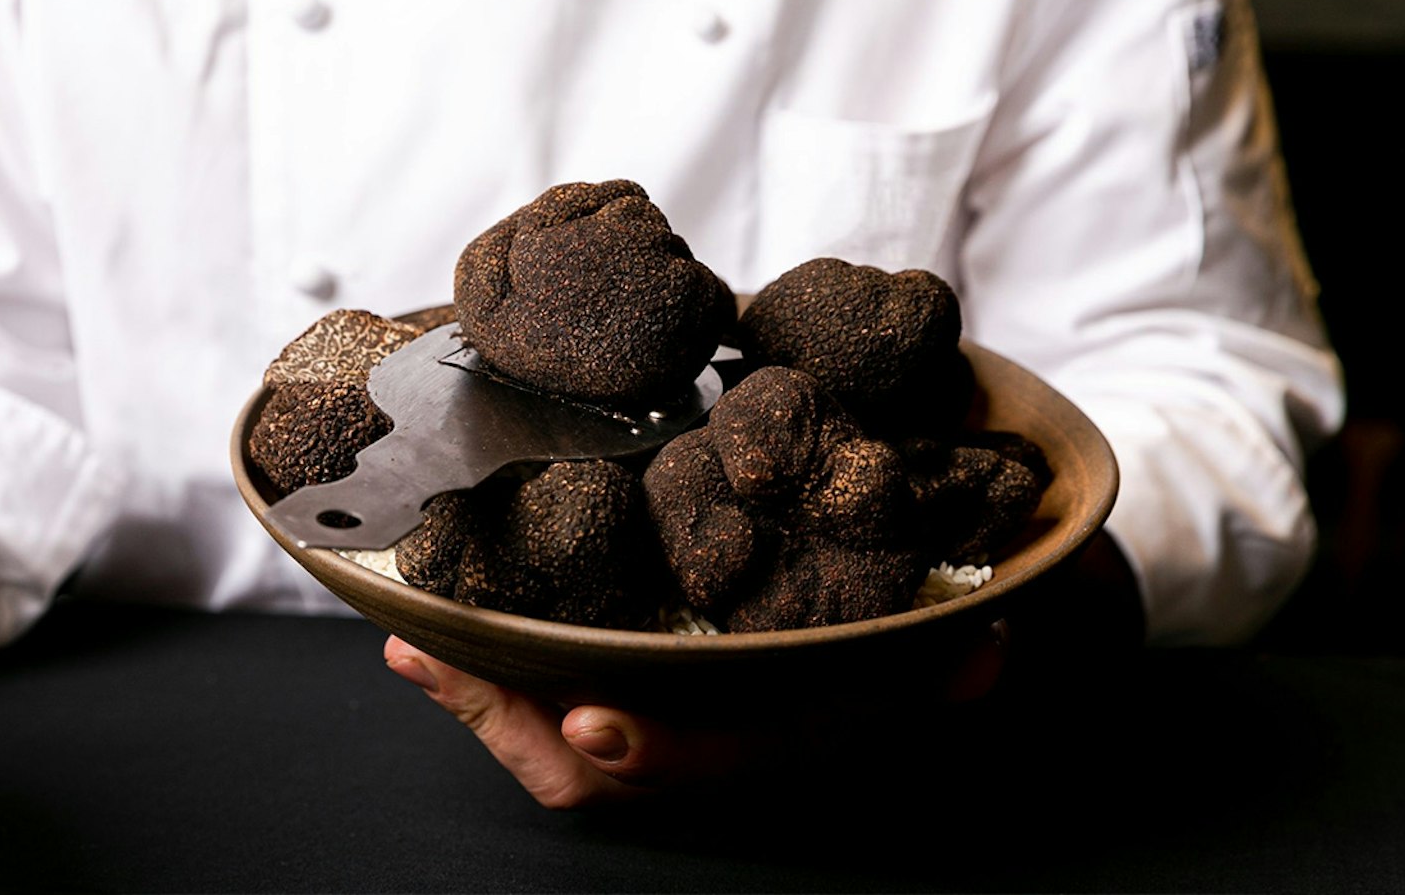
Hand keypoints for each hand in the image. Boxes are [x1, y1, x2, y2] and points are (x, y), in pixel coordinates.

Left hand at [382, 627, 1006, 809]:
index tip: (589, 722)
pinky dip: (480, 674)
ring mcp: (658, 722)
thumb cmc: (922, 650)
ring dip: (476, 698)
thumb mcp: (948, 657)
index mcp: (770, 743)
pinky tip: (422, 637)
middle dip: (506, 723)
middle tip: (436, 663)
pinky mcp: (622, 685)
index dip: (644, 750)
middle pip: (586, 767)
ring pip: (548, 742)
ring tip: (414, 646)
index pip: (700, 761)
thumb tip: (989, 653)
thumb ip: (960, 664)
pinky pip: (541, 696)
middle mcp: (704, 746)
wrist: (920, 661)